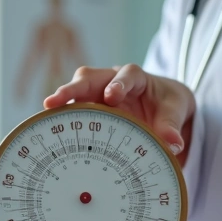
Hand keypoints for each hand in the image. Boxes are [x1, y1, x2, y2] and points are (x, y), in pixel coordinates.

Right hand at [45, 64, 193, 163]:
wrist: (160, 105)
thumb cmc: (166, 104)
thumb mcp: (175, 110)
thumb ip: (172, 125)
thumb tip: (173, 145)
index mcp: (134, 77)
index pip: (126, 75)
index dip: (118, 83)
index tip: (111, 96)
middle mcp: (109, 81)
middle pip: (88, 78)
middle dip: (71, 89)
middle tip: (55, 100)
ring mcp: (95, 95)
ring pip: (74, 94)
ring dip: (60, 104)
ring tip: (46, 115)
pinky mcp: (87, 108)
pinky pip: (72, 112)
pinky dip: (62, 120)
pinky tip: (50, 131)